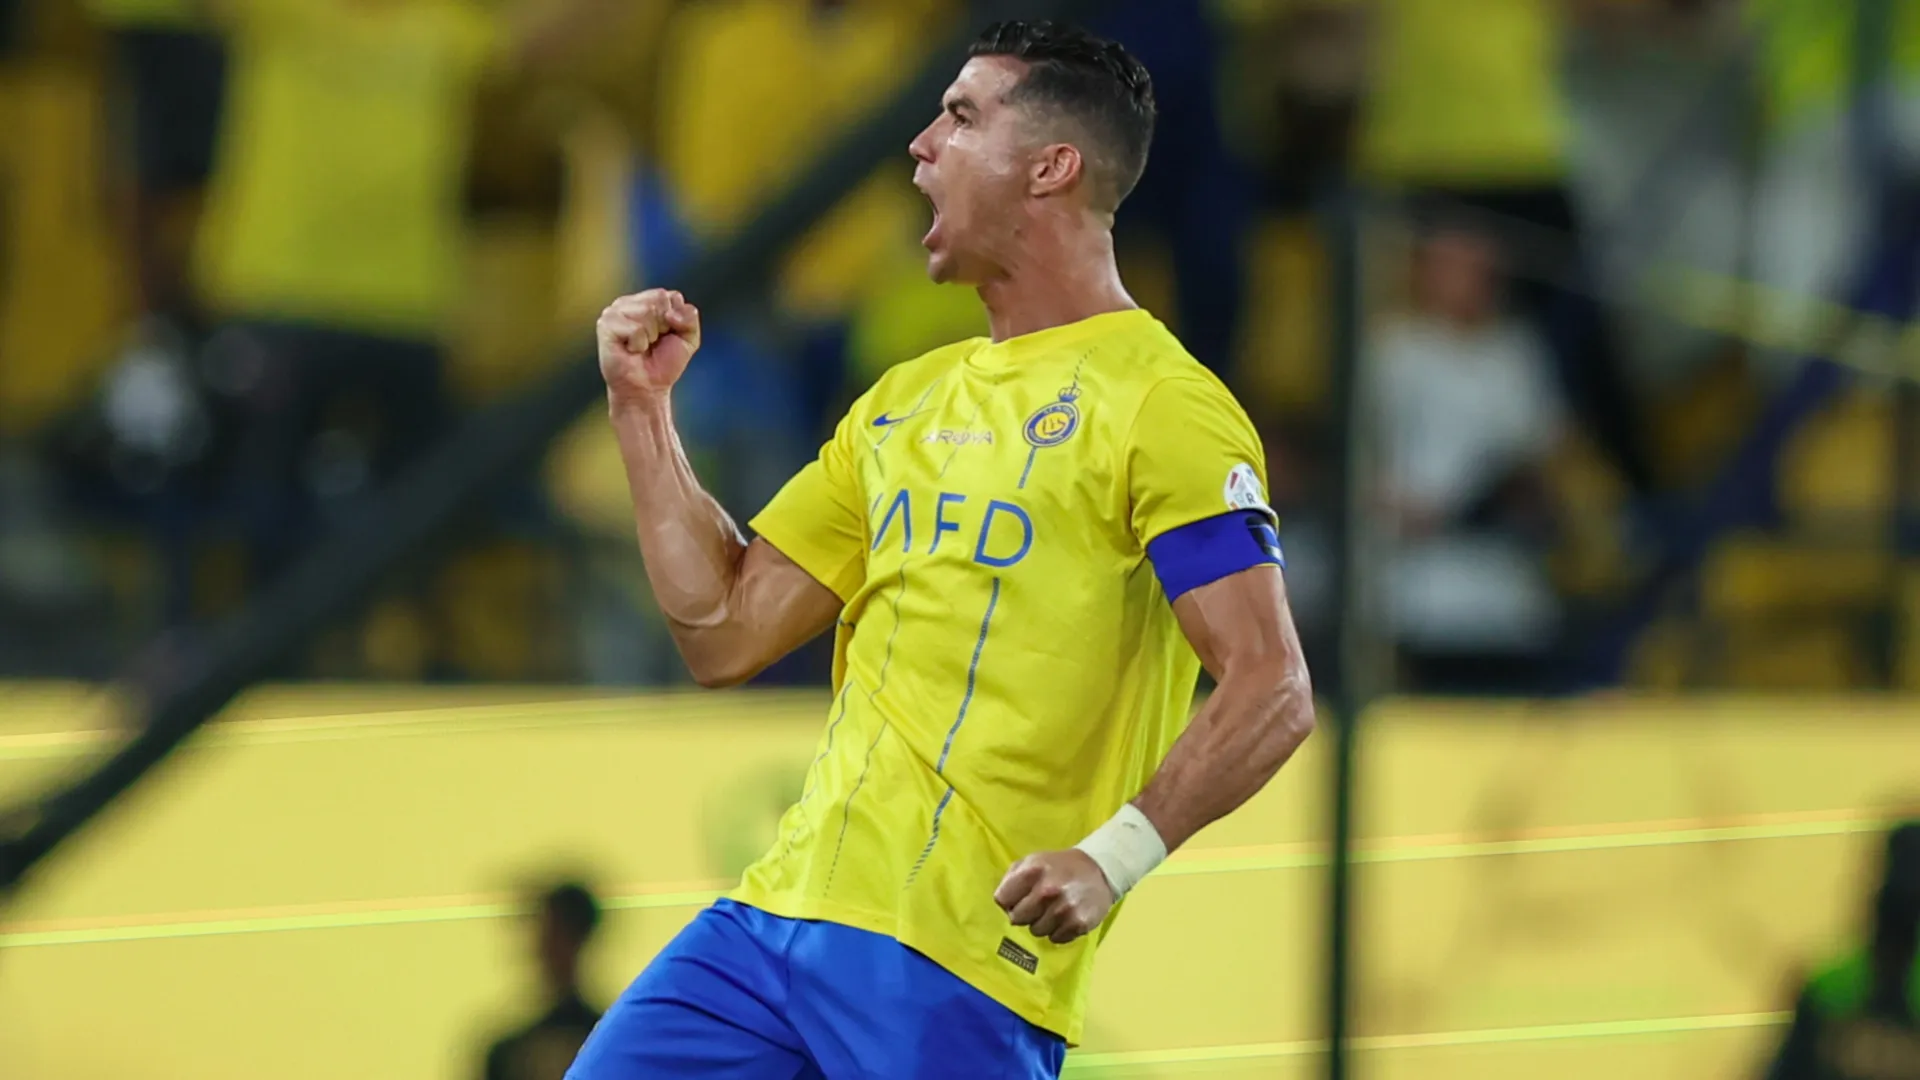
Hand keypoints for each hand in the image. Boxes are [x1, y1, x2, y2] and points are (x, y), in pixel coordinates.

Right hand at [597, 289, 701, 404]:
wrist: (648, 388)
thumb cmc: (664, 363)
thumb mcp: (689, 338)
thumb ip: (690, 316)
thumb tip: (670, 313)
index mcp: (646, 300)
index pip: (670, 296)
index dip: (675, 320)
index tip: (666, 336)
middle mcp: (628, 302)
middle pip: (659, 299)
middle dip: (663, 327)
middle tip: (652, 343)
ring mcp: (614, 312)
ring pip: (647, 312)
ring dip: (650, 336)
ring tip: (641, 347)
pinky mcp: (606, 325)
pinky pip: (635, 328)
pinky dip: (639, 344)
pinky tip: (631, 350)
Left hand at [994, 849, 1114, 944]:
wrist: (1100, 870)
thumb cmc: (1059, 867)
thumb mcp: (1033, 861)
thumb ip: (1012, 878)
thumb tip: (1002, 902)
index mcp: (1032, 871)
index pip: (1002, 899)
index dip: (1009, 900)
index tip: (1018, 898)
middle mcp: (1047, 890)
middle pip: (1017, 918)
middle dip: (1024, 913)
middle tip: (1037, 905)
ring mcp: (1063, 908)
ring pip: (1035, 931)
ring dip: (1042, 923)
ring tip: (1054, 909)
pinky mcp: (1078, 923)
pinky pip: (1055, 938)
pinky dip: (1058, 931)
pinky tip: (1066, 917)